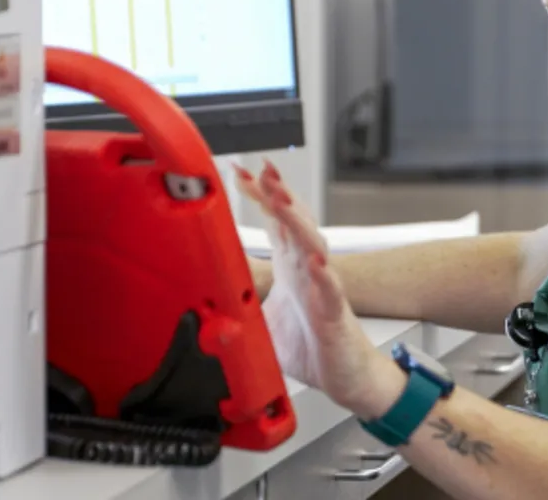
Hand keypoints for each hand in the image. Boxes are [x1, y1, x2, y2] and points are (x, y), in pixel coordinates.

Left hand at [234, 161, 402, 416]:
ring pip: (312, 245)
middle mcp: (307, 270)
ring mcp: (322, 288)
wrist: (345, 377)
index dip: (259, 196)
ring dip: (297, 222)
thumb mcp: (261, 322)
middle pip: (294, 222)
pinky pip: (331, 290)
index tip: (239, 174)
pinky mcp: (335, 314)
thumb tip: (202, 300)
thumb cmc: (310, 345)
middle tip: (262, 171)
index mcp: (290, 267)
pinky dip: (324, 275)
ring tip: (282, 201)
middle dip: (279, 194)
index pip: (274, 222)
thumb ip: (236, 305)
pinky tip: (315, 260)